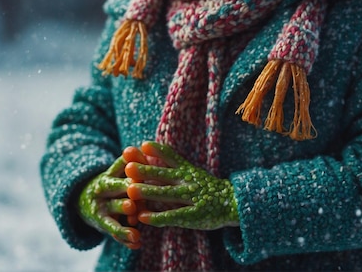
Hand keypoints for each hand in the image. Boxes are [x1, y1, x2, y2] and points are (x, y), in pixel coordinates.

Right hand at [77, 156, 140, 249]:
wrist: (82, 199)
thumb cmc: (109, 181)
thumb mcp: (113, 170)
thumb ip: (126, 160)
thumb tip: (137, 147)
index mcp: (104, 181)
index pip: (115, 180)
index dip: (127, 179)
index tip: (137, 179)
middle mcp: (101, 198)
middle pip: (112, 200)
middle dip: (123, 203)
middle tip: (132, 205)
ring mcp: (101, 214)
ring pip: (111, 221)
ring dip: (123, 227)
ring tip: (135, 230)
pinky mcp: (103, 227)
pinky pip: (114, 235)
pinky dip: (125, 240)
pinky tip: (137, 244)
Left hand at [123, 141, 239, 230]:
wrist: (232, 203)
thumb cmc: (206, 186)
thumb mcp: (192, 171)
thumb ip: (174, 163)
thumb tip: (151, 150)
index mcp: (187, 170)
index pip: (171, 157)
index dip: (158, 151)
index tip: (143, 144)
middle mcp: (189, 181)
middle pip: (165, 175)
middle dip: (146, 171)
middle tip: (129, 167)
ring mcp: (191, 198)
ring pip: (166, 194)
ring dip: (148, 192)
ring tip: (131, 190)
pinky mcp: (193, 216)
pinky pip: (172, 216)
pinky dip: (157, 217)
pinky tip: (142, 217)